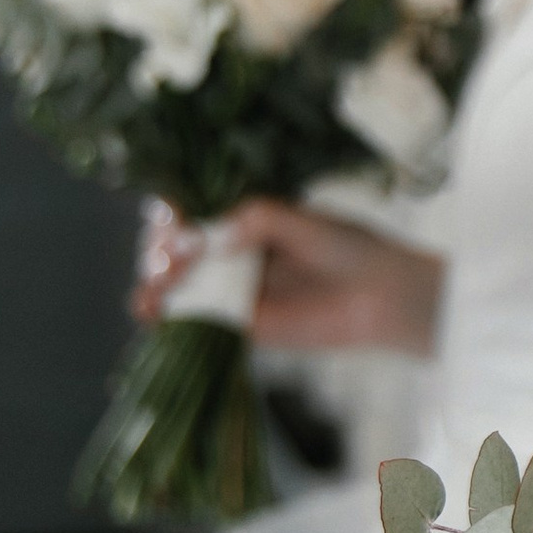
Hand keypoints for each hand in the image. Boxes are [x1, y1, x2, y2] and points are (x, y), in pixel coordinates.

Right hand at [134, 198, 444, 354]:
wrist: (382, 296)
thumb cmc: (348, 249)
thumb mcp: (302, 222)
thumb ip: (257, 221)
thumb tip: (204, 238)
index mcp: (242, 217)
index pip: (190, 210)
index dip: (172, 216)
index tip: (171, 223)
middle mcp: (230, 250)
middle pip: (175, 248)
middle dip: (161, 253)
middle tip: (167, 261)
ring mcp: (231, 286)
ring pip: (177, 284)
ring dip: (155, 285)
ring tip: (153, 290)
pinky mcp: (239, 322)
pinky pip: (196, 319)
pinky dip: (168, 317)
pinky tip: (150, 312)